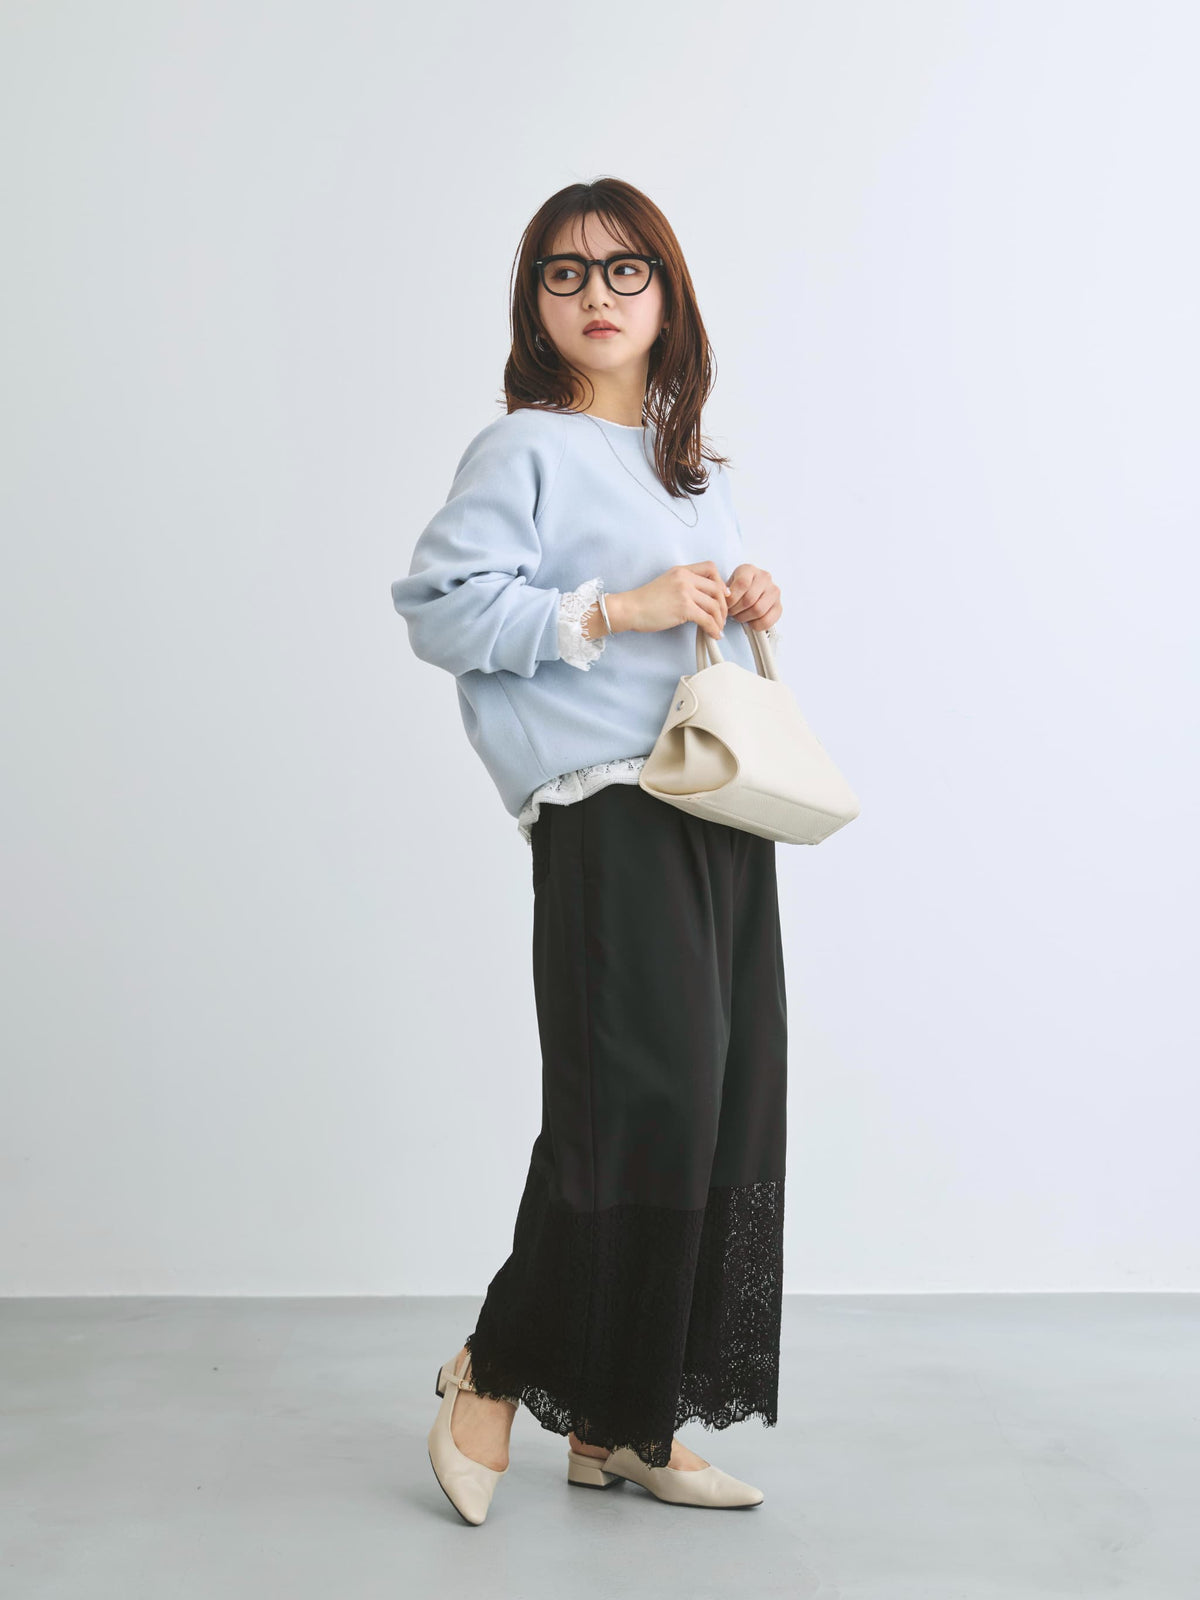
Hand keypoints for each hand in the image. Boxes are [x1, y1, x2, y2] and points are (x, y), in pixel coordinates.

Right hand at [605, 562, 730, 640]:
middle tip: (722, 617)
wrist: (630, 608)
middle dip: (723, 605)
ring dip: (720, 620)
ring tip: (717, 628)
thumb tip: (700, 599)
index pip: (710, 568)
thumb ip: (683, 586)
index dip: (721, 582)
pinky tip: (713, 634)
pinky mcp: (684, 608)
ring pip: (714, 605)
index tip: (722, 595)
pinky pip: (707, 619)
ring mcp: (685, 592)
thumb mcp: (666, 583)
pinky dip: (713, 629)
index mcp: (681, 571)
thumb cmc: (644, 600)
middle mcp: (686, 578)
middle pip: (717, 588)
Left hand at [725, 563, 781, 632]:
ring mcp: (774, 592)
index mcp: (749, 570)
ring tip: (739, 616)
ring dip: (744, 618)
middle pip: (749, 599)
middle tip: (731, 613)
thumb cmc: (736, 590)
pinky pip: (767, 621)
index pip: (742, 584)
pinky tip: (750, 620)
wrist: (749, 592)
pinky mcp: (778, 606)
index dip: (732, 599)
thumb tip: (723, 599)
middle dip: (736, 610)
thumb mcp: (727, 584)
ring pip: (758, 610)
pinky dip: (755, 625)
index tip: (726, 605)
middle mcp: (765, 578)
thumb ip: (723, 590)